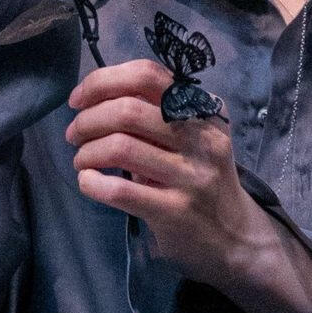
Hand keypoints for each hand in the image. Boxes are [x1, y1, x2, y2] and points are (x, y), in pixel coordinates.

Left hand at [65, 59, 311, 312]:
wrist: (237, 237)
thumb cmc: (202, 177)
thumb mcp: (193, 135)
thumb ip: (157, 111)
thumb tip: (98, 94)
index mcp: (203, 109)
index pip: (147, 76)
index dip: (104, 81)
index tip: (79, 98)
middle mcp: (201, 138)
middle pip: (128, 110)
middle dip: (88, 119)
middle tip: (74, 134)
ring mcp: (191, 176)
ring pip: (121, 147)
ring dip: (87, 151)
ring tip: (81, 160)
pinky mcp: (176, 212)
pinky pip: (121, 191)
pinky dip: (93, 182)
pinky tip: (88, 182)